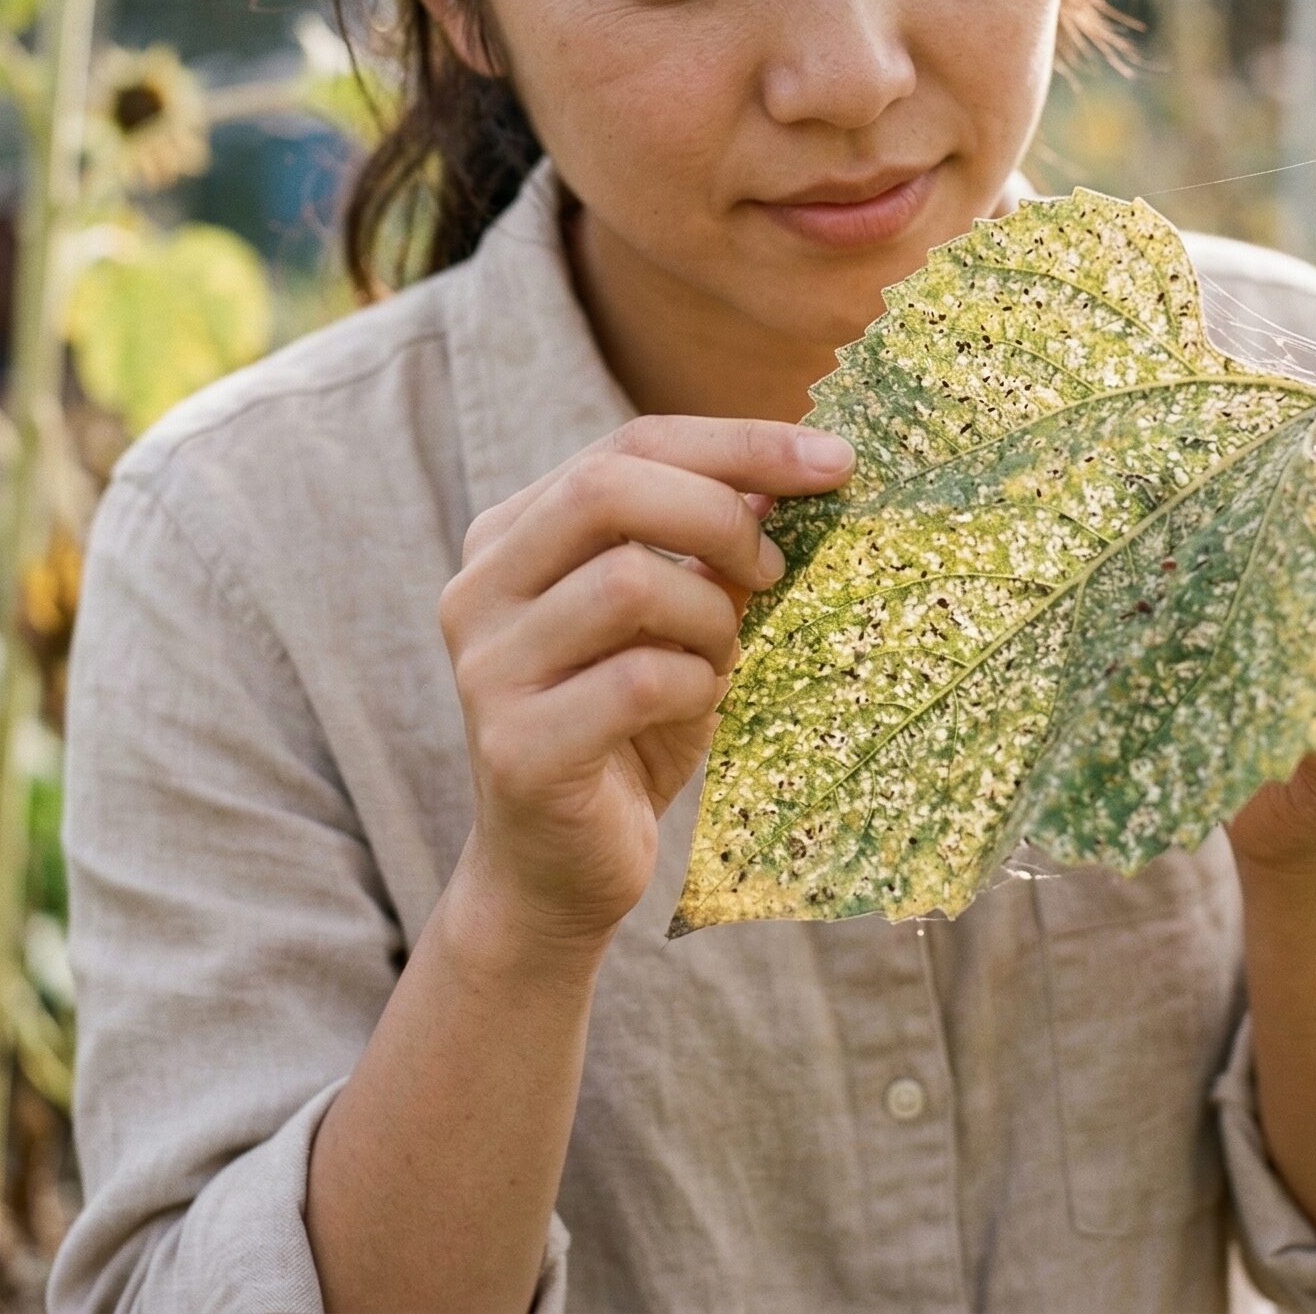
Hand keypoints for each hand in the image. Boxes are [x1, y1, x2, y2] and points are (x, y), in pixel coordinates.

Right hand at [435, 414, 854, 960]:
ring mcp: (487, 667)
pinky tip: (694, 708)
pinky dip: (695, 686)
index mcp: (512, 534)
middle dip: (721, 515)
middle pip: (607, 488)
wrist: (558, 871)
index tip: (836, 461)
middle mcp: (480, 587)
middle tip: (776, 569)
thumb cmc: (628, 727)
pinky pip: (640, 680)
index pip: (628, 444)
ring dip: (709, 617)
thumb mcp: (679, 619)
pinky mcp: (517, 746)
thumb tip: (787, 472)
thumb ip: (710, 546)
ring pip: (629, 582)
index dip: (739, 443)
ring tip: (720, 658)